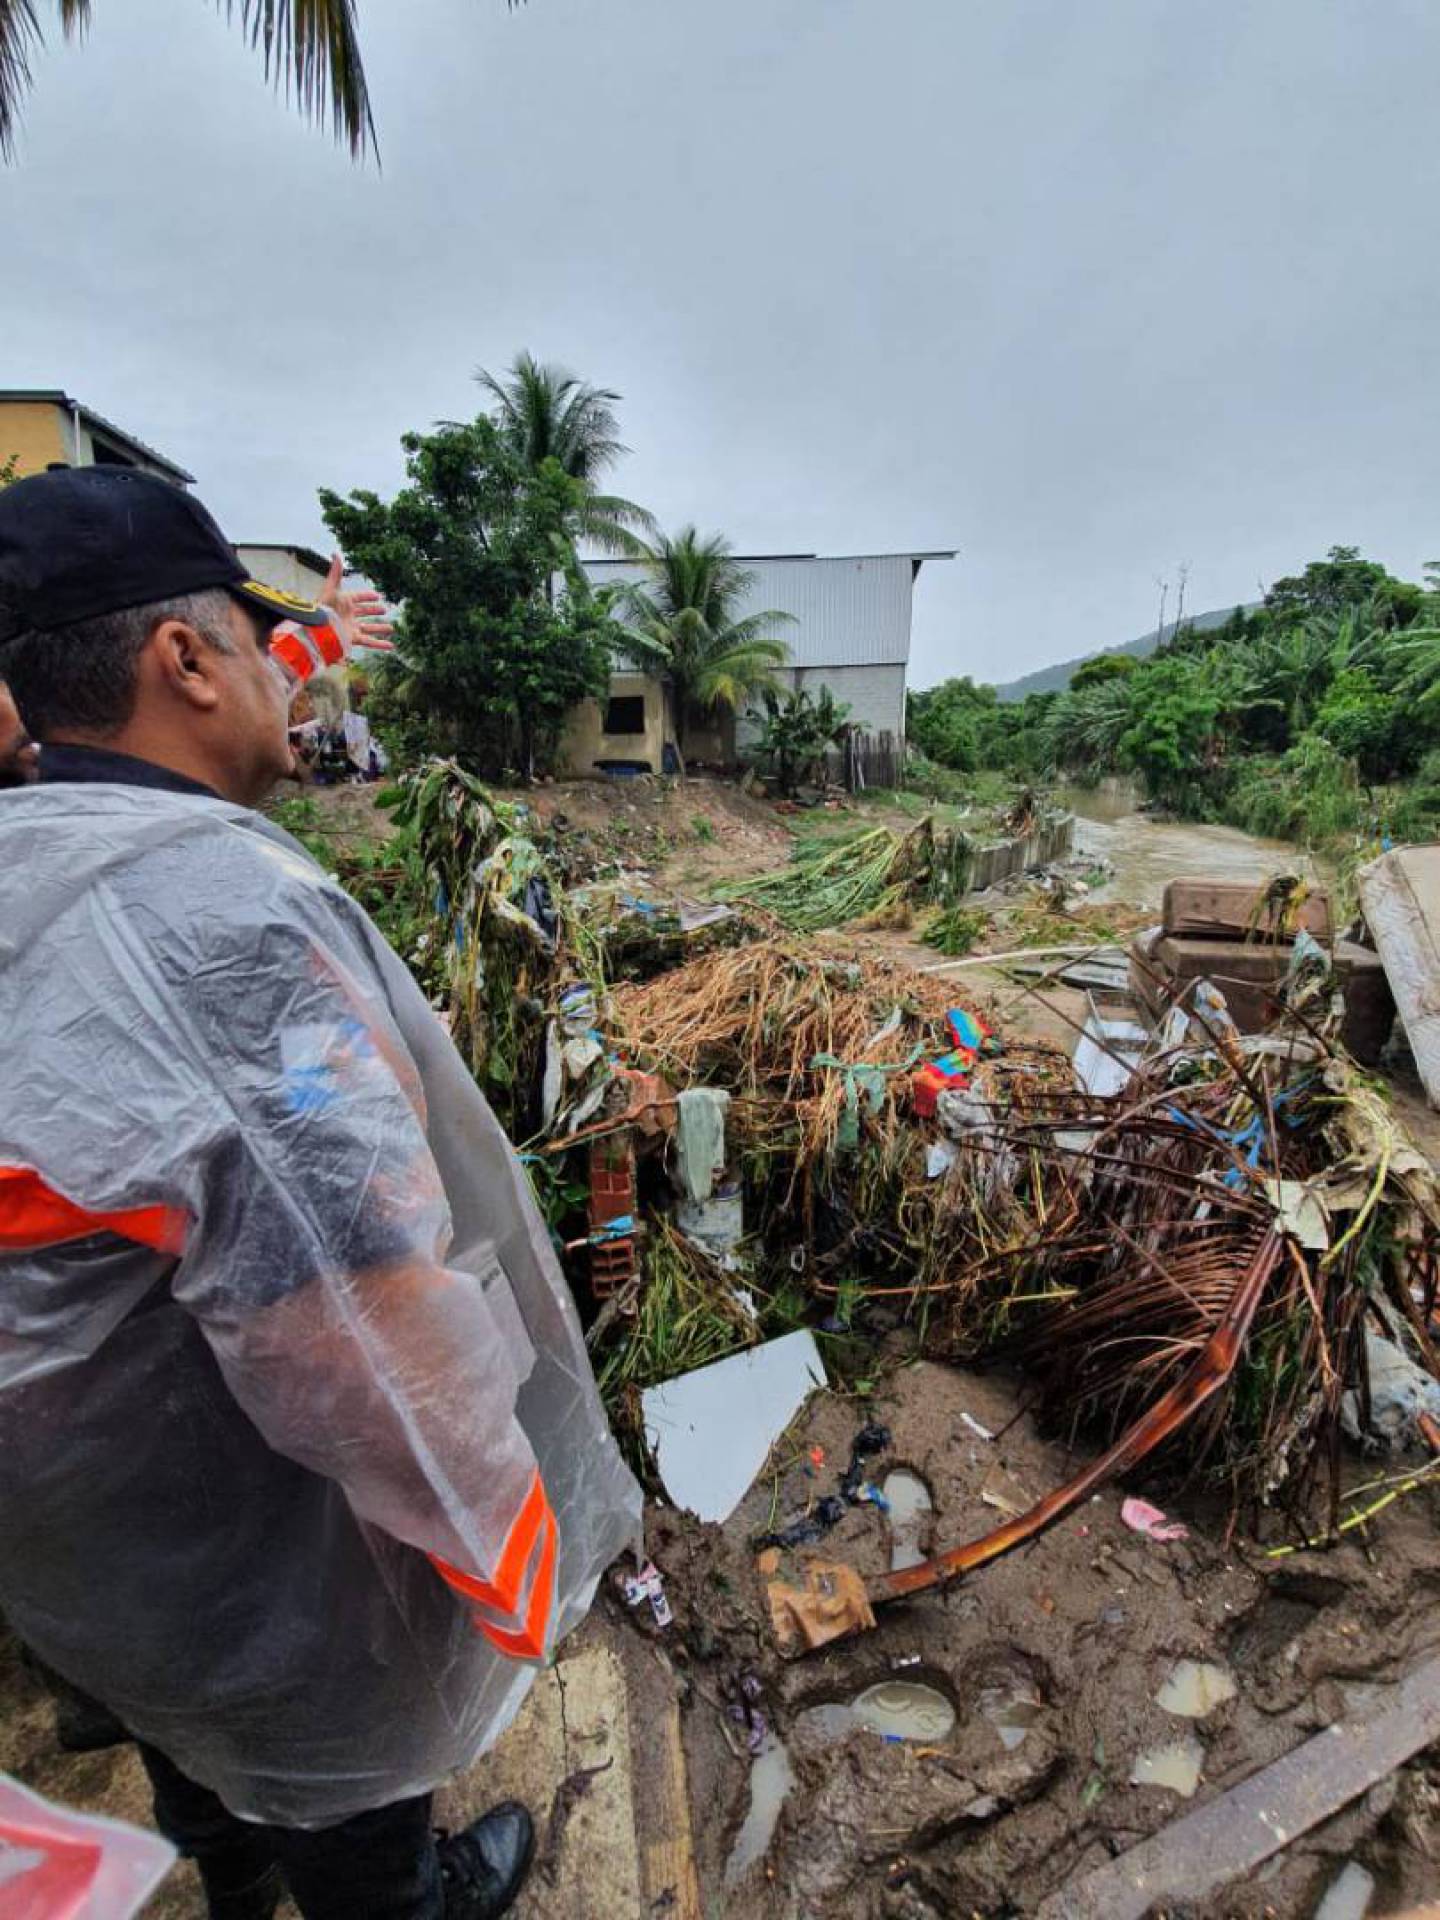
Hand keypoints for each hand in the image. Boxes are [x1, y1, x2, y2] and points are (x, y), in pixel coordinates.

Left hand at [269, 554, 395, 688]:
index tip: (377, 596)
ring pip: (369, 628)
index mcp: (344, 602)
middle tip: (384, 610)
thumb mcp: (331, 588)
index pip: (358, 597)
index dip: (366, 597)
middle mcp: (348, 615)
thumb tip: (336, 554)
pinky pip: (369, 642)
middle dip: (373, 611)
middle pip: (364, 613)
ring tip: (391, 628)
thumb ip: (336, 572)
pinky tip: (391, 646)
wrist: (318, 629)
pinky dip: (380, 645)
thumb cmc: (323, 608)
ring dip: (379, 628)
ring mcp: (351, 627)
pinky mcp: (353, 639)